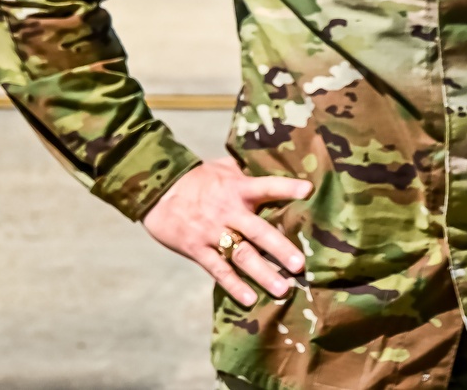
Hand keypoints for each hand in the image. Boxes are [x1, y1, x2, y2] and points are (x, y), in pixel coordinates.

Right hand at [142, 157, 311, 304]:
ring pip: (241, 255)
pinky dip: (233, 285)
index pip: (266, 186)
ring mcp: (212, 232)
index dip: (286, 187)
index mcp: (237, 188)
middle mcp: (228, 211)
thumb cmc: (196, 178)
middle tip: (299, 264)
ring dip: (262, 273)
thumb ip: (246, 172)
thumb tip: (270, 166)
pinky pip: (218, 269)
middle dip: (279, 248)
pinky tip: (249, 299)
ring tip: (282, 289)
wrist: (157, 189)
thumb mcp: (222, 168)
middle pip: (258, 231)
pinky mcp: (197, 248)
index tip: (308, 190)